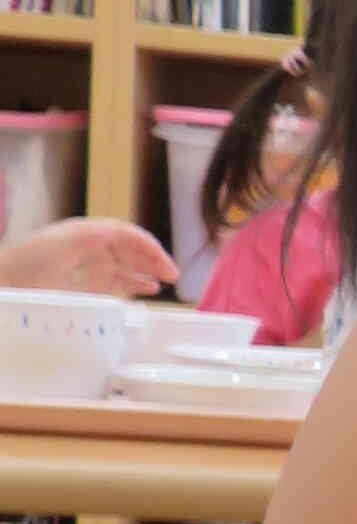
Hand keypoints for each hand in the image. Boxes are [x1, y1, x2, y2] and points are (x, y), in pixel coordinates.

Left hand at [0, 217, 176, 297]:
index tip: (166, 267)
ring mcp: (82, 265)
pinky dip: (131, 284)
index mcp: (84, 233)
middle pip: (127, 248)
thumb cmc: (27, 266)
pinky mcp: (78, 284)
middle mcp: (86, 246)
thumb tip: (127, 236)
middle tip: (172, 276)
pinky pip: (112, 280)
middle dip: (151, 259)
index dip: (149, 248)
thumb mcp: (63, 245)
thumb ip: (96, 237)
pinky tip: (146, 290)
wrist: (3, 285)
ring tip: (163, 283)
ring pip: (123, 264)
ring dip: (144, 271)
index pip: (126, 234)